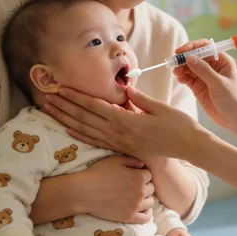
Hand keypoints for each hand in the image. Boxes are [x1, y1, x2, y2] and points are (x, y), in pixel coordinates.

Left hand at [43, 86, 207, 160]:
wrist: (189, 148)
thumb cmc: (178, 125)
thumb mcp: (160, 107)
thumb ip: (140, 98)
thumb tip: (124, 87)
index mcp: (127, 121)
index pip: (95, 106)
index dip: (77, 96)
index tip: (61, 88)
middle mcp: (119, 134)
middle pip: (85, 118)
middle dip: (65, 106)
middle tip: (46, 96)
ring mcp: (120, 143)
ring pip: (87, 130)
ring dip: (67, 119)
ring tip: (51, 110)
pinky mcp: (123, 148)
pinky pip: (97, 142)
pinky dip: (81, 134)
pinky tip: (70, 129)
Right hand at [78, 155, 154, 223]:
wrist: (84, 192)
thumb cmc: (98, 173)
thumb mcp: (115, 160)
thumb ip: (131, 161)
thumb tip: (142, 165)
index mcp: (139, 177)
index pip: (148, 175)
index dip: (141, 174)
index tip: (133, 175)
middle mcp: (140, 192)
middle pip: (151, 188)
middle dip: (144, 186)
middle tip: (132, 186)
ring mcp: (136, 206)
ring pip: (150, 202)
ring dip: (145, 198)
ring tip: (135, 197)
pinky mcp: (129, 217)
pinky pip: (146, 217)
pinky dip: (147, 213)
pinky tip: (141, 209)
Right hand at [173, 40, 236, 127]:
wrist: (235, 119)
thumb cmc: (233, 100)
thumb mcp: (219, 84)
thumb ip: (204, 71)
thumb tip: (189, 57)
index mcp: (222, 61)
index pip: (205, 47)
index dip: (192, 47)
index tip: (181, 52)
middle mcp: (212, 66)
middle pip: (194, 55)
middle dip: (183, 58)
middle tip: (174, 62)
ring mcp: (204, 76)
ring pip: (189, 66)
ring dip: (181, 67)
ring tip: (176, 73)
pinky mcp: (198, 86)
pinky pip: (187, 77)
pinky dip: (182, 77)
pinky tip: (180, 79)